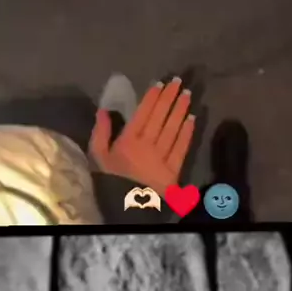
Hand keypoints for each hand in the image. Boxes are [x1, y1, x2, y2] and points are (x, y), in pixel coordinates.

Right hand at [89, 77, 195, 197]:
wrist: (126, 208)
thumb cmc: (111, 180)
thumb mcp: (98, 157)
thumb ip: (100, 133)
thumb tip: (103, 110)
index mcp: (129, 140)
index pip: (144, 112)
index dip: (153, 97)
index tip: (161, 83)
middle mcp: (147, 144)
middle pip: (161, 116)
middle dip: (170, 97)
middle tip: (179, 82)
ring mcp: (162, 156)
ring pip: (173, 128)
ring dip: (181, 110)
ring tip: (187, 95)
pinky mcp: (174, 169)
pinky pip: (181, 147)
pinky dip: (187, 132)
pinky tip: (192, 119)